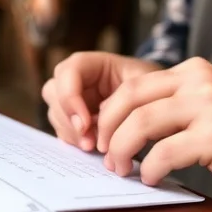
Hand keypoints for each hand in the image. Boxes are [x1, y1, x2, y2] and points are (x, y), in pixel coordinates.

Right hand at [41, 52, 163, 151]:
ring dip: (72, 134)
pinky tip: (94, 147)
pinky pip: (63, 130)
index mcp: (93, 63)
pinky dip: (75, 141)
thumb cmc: (152, 85)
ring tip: (95, 147)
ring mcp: (73, 99)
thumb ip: (124, 97)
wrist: (157, 99)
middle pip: (54, 92)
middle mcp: (77, 79)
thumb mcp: (145, 84)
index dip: (70, 97)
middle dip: (68, 120)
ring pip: (55, 113)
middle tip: (89, 142)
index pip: (69, 71)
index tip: (85, 123)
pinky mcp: (74, 118)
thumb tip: (100, 121)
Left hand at [97, 57, 211, 201]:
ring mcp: (208, 108)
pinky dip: (150, 168)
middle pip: (130, 100)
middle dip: (108, 130)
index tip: (103, 136)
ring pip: (142, 124)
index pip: (134, 85)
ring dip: (122, 150)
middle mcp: (199, 82)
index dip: (110, 113)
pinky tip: (151, 178)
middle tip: (103, 154)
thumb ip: (179, 104)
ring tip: (121, 168)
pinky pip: (166, 152)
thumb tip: (131, 125)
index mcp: (193, 71)